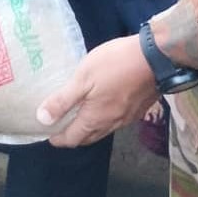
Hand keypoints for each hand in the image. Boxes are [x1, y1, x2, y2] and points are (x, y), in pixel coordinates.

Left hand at [37, 34, 158, 147]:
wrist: (155, 57)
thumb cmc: (114, 65)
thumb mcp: (83, 78)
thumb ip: (63, 100)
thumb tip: (42, 119)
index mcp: (95, 119)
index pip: (72, 139)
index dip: (58, 139)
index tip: (47, 134)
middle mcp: (111, 124)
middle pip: (88, 138)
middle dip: (73, 136)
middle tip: (60, 126)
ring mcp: (127, 118)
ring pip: (103, 130)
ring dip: (89, 129)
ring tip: (78, 116)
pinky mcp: (138, 110)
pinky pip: (116, 122)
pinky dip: (104, 120)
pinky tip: (102, 107)